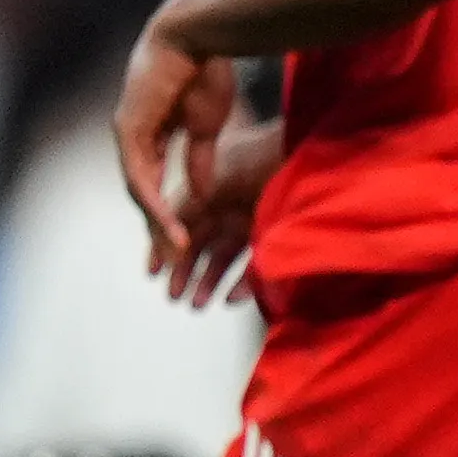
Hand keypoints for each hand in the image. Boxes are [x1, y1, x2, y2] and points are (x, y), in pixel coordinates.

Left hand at [114, 14, 242, 273]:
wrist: (198, 35)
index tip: (184, 239)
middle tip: (173, 258)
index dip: (168, 210)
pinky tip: (169, 226)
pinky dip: (155, 204)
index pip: (155, 180)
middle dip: (159, 226)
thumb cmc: (206, 69)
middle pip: (144, 191)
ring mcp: (128, 133)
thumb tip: (202, 195)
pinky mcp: (129, 130)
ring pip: (140, 190)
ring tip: (175, 251)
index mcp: (153, 132)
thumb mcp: (206, 127)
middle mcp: (134, 135)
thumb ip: (200, 160)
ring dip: (157, 223)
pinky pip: (141, 177)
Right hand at [158, 115, 282, 307]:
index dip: (163, 246)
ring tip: (197, 305)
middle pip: (199, 243)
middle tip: (172, 297)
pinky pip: (254, 264)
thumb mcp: (218, 181)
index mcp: (208, 188)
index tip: (151, 272)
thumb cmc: (263, 158)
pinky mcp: (275, 234)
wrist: (306, 151)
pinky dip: (242, 283)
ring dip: (209, 282)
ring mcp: (251, 220)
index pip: (178, 222)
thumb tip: (164, 237)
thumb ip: (190, 207)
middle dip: (184, 271)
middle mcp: (227, 205)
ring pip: (223, 257)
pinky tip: (228, 299)